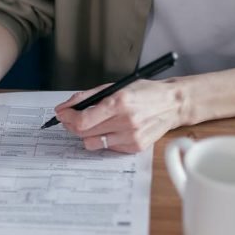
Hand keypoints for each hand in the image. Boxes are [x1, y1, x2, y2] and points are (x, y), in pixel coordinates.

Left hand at [54, 79, 186, 152]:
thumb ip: (87, 96)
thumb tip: (65, 107)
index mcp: (118, 103)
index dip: (67, 118)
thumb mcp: (115, 87)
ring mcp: (131, 137)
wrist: (172, 104)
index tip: (61, 114)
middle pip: (83, 133)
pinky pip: (107, 147)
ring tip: (92, 124)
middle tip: (71, 118)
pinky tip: (111, 129)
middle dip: (72, 125)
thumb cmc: (143, 93)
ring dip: (86, 134)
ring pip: (92, 143)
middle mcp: (125, 122)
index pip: (82, 120)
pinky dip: (103, 138)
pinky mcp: (135, 147)